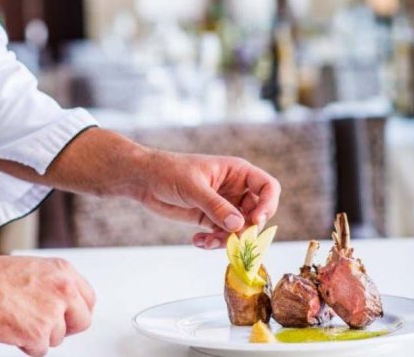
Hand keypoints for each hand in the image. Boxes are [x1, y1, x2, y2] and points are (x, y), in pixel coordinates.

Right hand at [0, 227, 94, 355]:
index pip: (88, 299)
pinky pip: (41, 350)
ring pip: (58, 338)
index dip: (76, 311)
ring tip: (19, 320)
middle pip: (82, 321)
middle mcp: (64, 290)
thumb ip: (55, 285)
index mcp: (65, 272)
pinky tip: (14, 330)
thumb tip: (65, 303)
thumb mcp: (36, 269)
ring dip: (40, 335)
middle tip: (47, 327)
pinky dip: (27, 345)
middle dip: (66, 328)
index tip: (68, 316)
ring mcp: (53, 313)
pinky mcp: (39, 334)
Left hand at [133, 150, 280, 248]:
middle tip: (229, 239)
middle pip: (257, 214)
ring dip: (227, 239)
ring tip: (207, 241)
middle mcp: (235, 189)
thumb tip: (239, 226)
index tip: (256, 221)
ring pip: (239, 229)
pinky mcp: (210, 218)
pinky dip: (213, 242)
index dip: (268, 205)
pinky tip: (197, 240)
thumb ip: (216, 206)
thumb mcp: (194, 188)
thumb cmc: (170, 171)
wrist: (145, 180)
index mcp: (237, 172)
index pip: (268, 187)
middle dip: (245, 230)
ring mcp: (224, 205)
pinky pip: (222, 235)